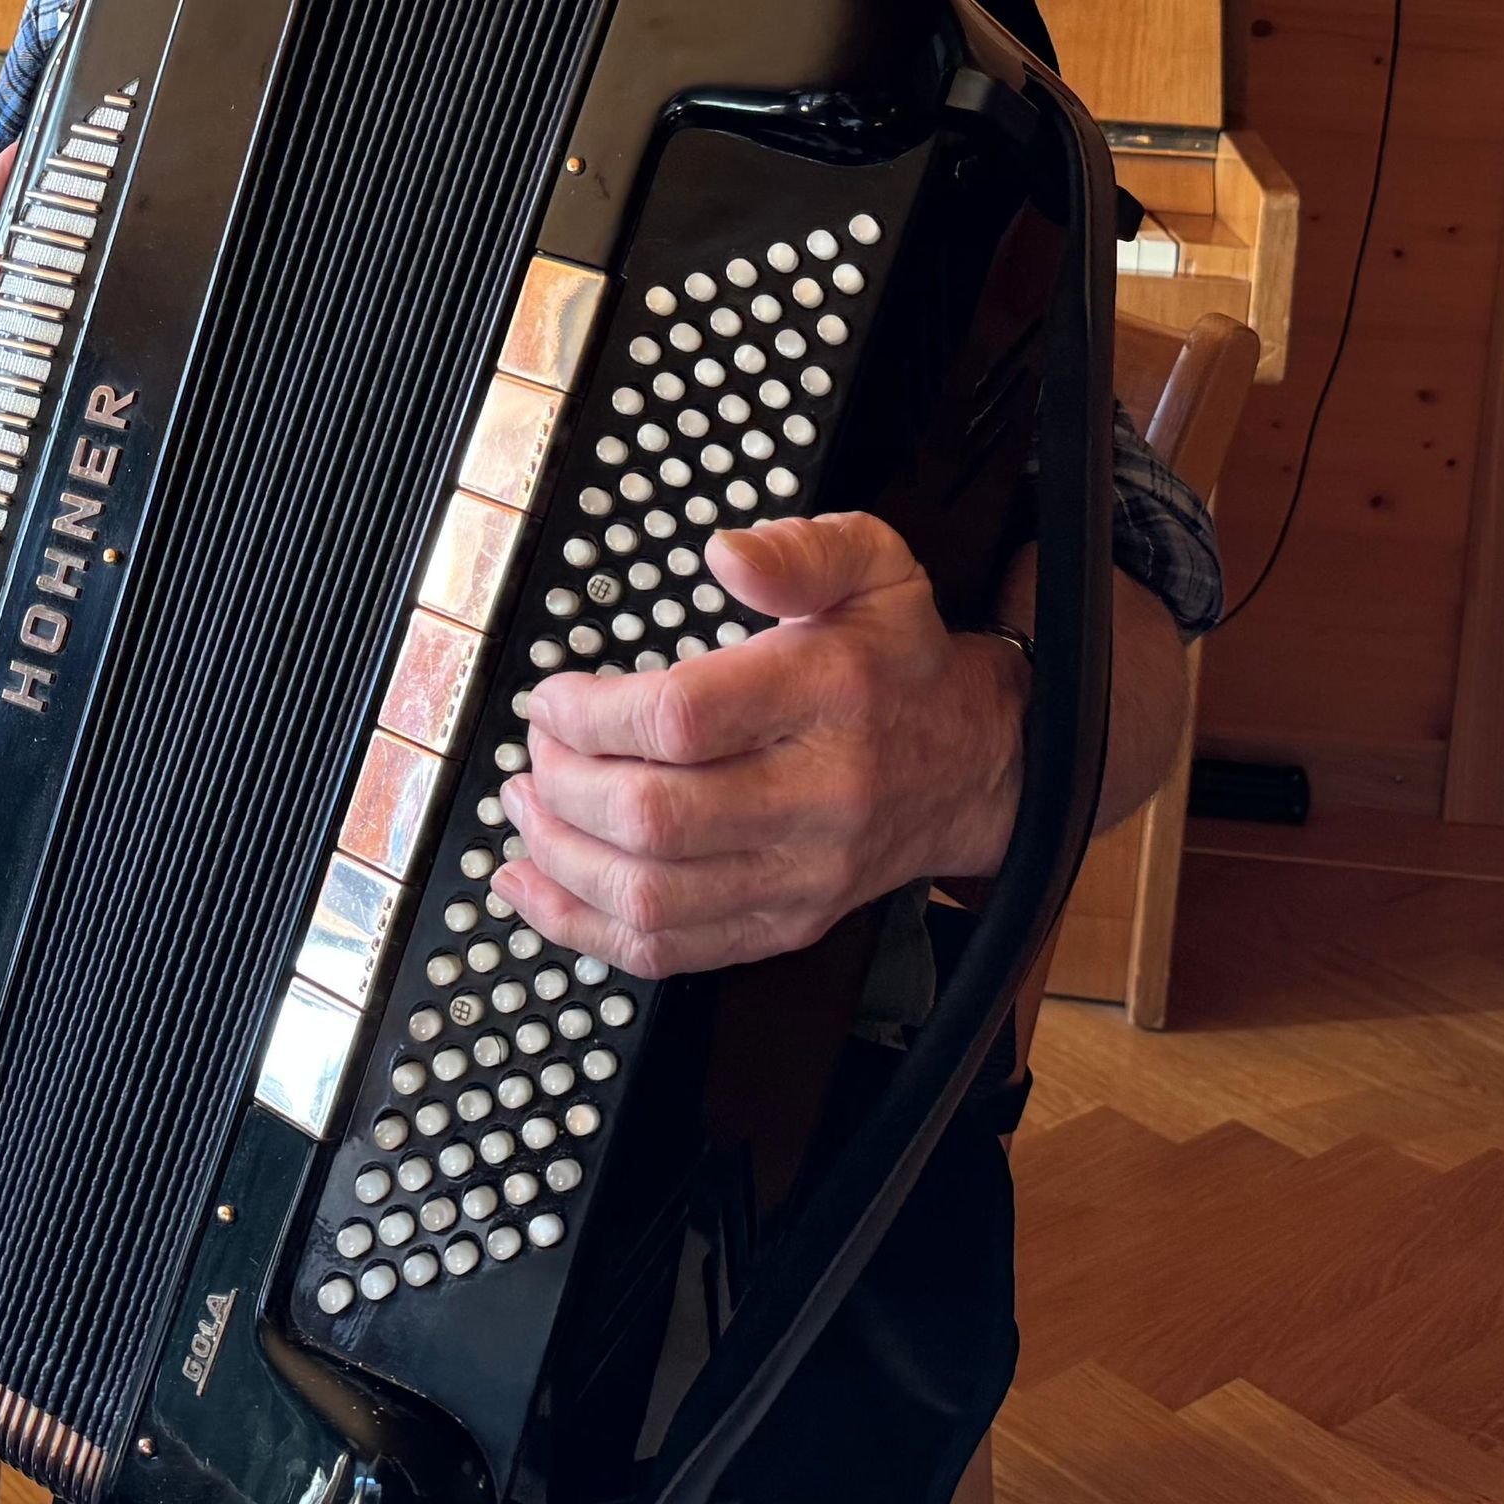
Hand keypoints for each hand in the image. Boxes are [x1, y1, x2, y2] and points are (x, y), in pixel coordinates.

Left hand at [495, 511, 1024, 978]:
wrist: (975, 764)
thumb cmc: (899, 660)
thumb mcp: (872, 566)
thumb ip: (801, 551)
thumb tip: (727, 553)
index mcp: (829, 697)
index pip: (684, 721)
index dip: (593, 715)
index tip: (554, 698)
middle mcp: (820, 797)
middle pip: (656, 819)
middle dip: (565, 786)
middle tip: (540, 751)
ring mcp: (802, 876)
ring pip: (652, 898)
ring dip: (562, 857)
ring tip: (529, 807)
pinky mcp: (787, 926)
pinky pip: (669, 952)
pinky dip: (583, 927)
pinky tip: (536, 885)